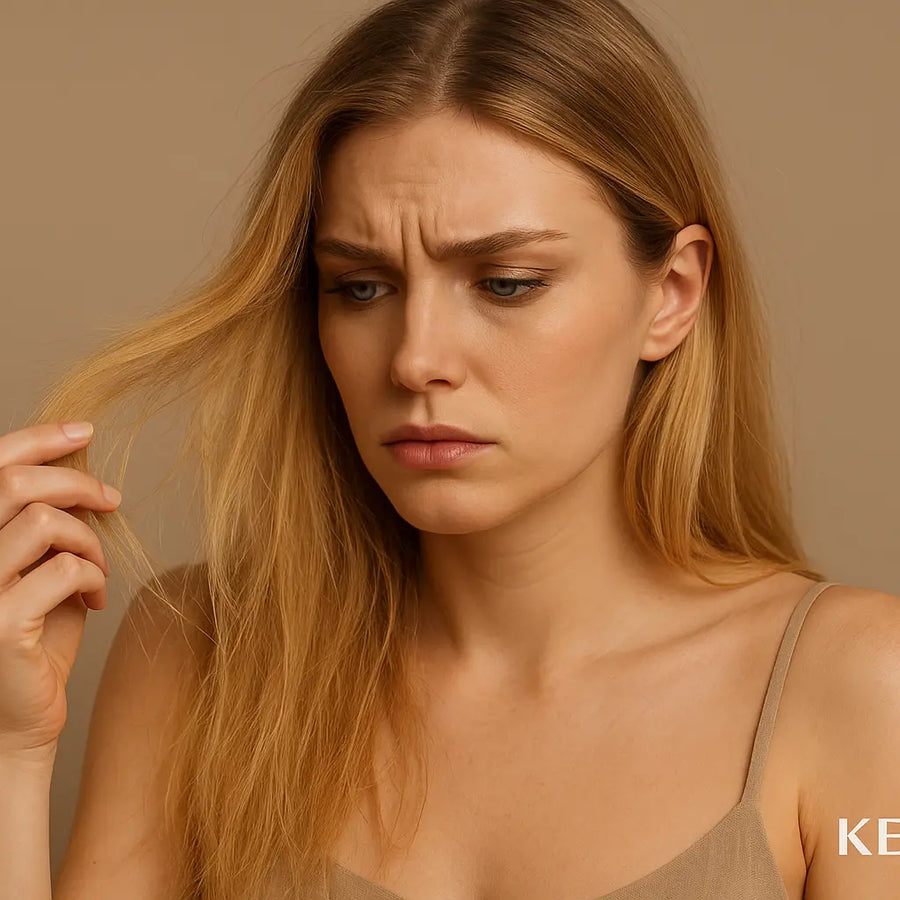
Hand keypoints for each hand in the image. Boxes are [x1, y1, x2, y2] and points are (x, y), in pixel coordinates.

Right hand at [0, 422, 120, 757]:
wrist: (17, 718)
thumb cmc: (32, 640)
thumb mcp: (39, 570)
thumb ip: (48, 526)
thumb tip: (82, 473)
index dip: (38, 438)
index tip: (84, 430)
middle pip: (18, 484)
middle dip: (77, 482)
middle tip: (112, 499)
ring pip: (46, 523)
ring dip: (89, 540)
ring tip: (98, 568)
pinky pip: (64, 570)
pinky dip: (94, 577)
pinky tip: (96, 600)